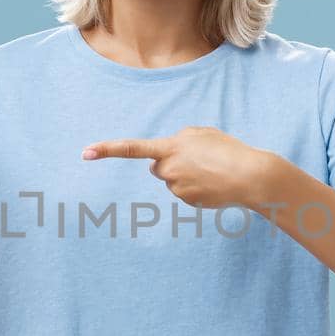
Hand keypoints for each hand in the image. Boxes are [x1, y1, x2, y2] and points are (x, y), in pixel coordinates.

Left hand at [81, 126, 274, 209]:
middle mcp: (168, 169)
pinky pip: (185, 193)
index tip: (86, 153)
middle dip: (170, 164)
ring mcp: (176, 188)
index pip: (132, 149)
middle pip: (157, 167)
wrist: (249, 176)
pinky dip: (196, 189)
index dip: (107, 150)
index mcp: (171, 147)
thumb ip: (180, 139)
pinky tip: (214, 184)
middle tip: (197, 161)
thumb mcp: (202, 133)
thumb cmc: (228, 150)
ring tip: (212, 171)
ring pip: (172, 181)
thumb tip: (167, 157)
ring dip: (187, 176)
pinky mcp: (186, 202)